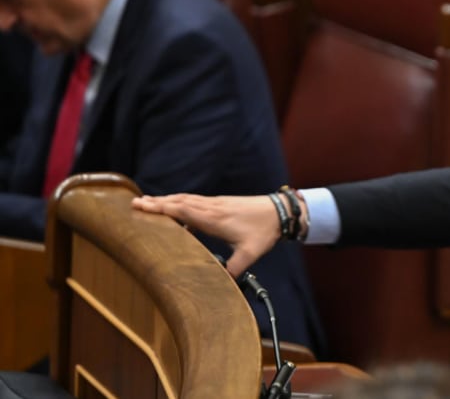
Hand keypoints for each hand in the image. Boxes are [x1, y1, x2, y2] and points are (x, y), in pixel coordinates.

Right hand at [132, 193, 280, 276]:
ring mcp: (216, 203)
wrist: (280, 211)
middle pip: (179, 202)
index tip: (142, 206)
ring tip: (148, 202)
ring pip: (187, 199)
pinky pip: (196, 201)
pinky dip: (181, 202)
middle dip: (157, 203)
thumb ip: (234, 268)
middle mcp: (212, 208)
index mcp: (214, 218)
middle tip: (135, 203)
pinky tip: (176, 208)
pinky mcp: (221, 203)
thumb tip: (222, 284)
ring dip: (167, 200)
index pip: (183, 210)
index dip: (162, 208)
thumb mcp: (250, 253)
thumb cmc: (265, 231)